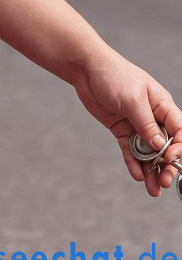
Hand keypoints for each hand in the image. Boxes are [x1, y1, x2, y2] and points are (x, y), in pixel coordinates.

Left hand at [73, 46, 181, 196]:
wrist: (86, 69)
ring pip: (148, 152)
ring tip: (152, 190)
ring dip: (151, 170)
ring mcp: (136, 124)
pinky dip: (133, 163)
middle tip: (164, 181)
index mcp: (162, 105)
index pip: (179, 130)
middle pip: (165, 146)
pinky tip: (137, 176)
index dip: (178, 147)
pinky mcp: (121, 129)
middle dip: (166, 165)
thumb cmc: (114, 75)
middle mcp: (152, 116)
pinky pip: (130, 150)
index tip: (169, 158)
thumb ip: (147, 125)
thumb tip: (160, 147)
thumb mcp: (133, 100)